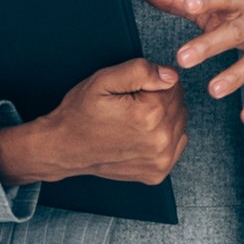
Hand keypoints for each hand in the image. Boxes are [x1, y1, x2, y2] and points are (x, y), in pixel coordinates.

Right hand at [0, 57, 187, 187]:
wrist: (63, 148)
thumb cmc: (80, 113)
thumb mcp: (103, 80)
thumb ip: (140, 71)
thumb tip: (171, 75)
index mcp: (150, 114)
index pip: (173, 84)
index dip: (152, 82)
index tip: (132, 91)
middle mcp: (160, 140)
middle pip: (178, 104)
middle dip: (159, 99)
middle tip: (131, 104)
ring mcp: (161, 160)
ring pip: (179, 124)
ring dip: (164, 118)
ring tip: (134, 120)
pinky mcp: (158, 172)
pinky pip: (176, 145)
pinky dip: (164, 137)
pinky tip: (141, 135)